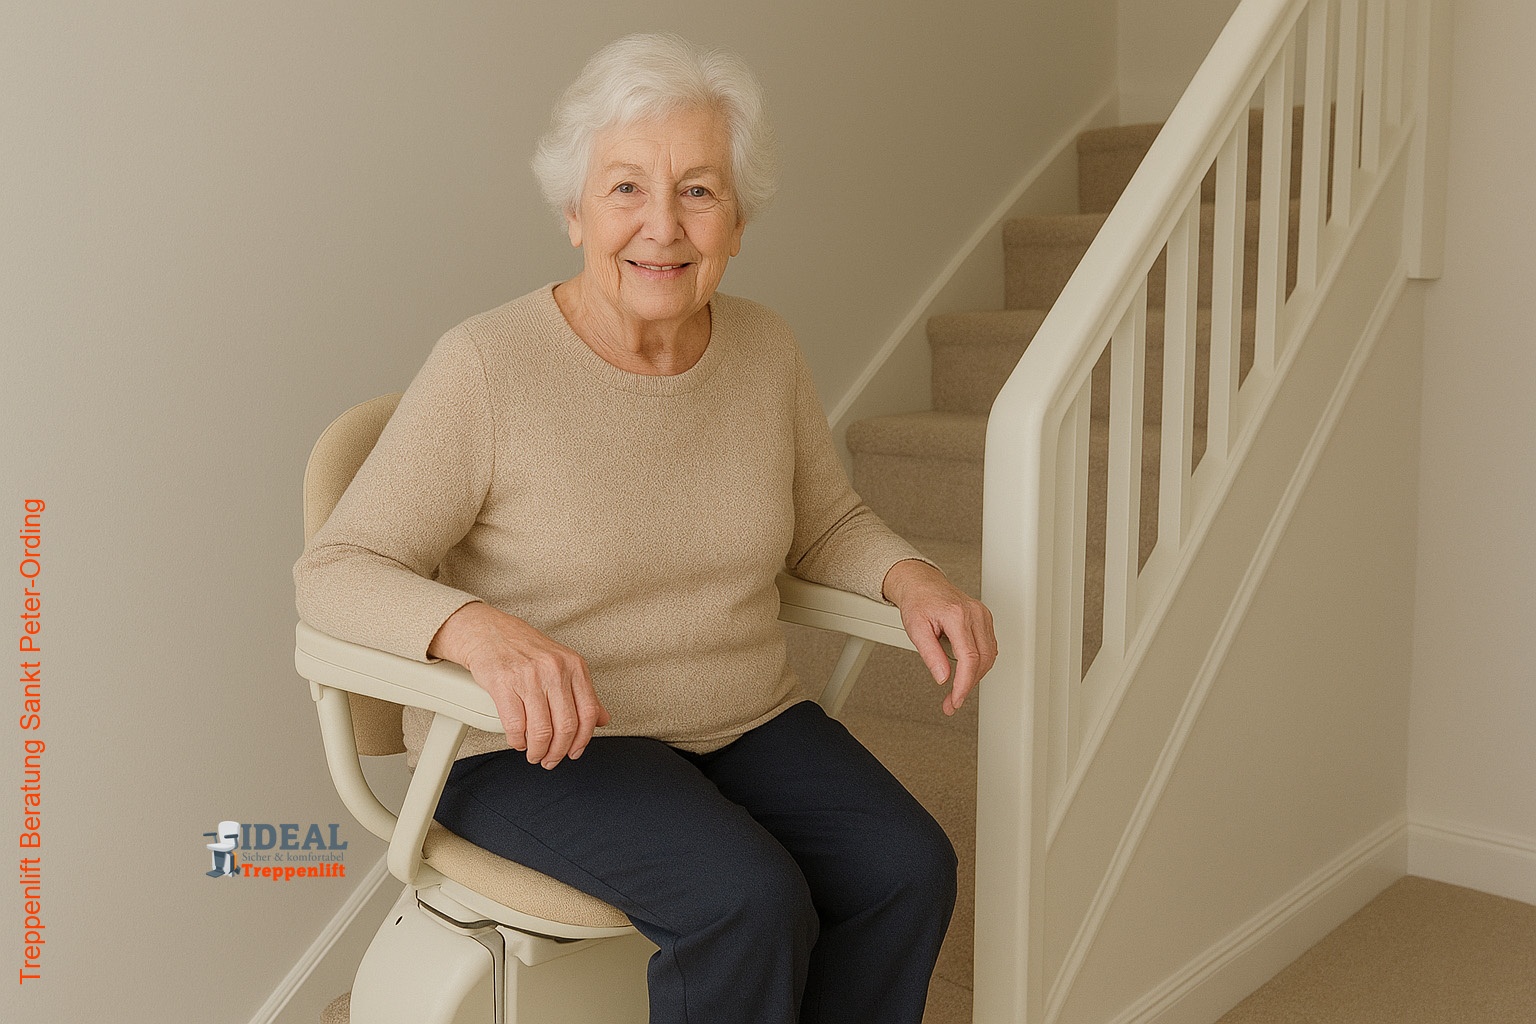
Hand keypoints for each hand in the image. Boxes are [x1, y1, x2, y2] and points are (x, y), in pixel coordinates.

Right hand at [428, 602, 609, 767]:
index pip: (588, 712)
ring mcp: (529, 676)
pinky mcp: (503, 684)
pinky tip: (518, 741)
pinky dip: (518, 741)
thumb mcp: (562, 663)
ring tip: (534, 754)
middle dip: (558, 752)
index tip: (574, 752)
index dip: (582, 740)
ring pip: (541, 731)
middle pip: (566, 726)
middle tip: (550, 759)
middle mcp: (554, 670)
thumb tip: (602, 719)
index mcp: (574, 665)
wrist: (488, 631)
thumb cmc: (525, 648)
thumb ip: (583, 692)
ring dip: (537, 751)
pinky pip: (515, 726)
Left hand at [882, 559, 996, 714]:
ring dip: (975, 676)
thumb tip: (943, 678)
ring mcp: (982, 615)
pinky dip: (979, 663)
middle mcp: (974, 614)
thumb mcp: (916, 629)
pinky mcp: (984, 619)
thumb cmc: (918, 602)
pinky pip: (989, 647)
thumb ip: (930, 655)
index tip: (955, 699)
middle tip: (952, 701)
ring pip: (989, 655)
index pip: (969, 657)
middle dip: (968, 685)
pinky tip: (966, 672)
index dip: (964, 683)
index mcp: (957, 615)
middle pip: (983, 659)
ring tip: (956, 689)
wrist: (922, 584)